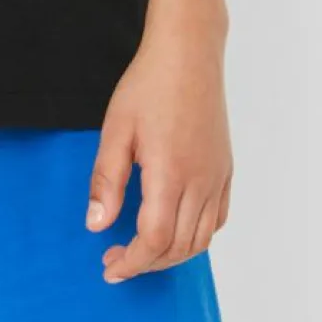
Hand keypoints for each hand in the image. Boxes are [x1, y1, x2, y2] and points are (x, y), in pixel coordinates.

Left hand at [86, 28, 233, 282]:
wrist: (188, 53)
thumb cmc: (148, 85)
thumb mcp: (115, 130)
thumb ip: (106, 181)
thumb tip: (97, 225)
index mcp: (170, 173)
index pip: (155, 240)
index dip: (132, 262)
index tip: (109, 267)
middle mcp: (201, 181)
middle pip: (179, 247)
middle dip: (147, 263)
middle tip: (116, 258)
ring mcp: (217, 176)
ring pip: (202, 238)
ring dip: (171, 254)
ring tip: (142, 248)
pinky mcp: (225, 169)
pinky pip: (217, 218)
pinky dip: (196, 236)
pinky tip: (173, 228)